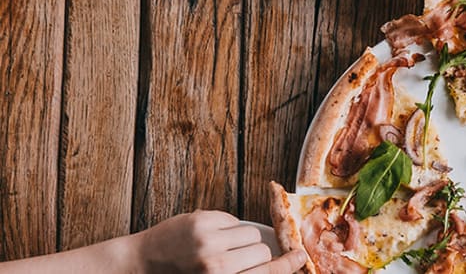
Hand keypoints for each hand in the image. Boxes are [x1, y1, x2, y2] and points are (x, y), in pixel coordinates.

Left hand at [133, 210, 306, 273]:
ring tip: (223, 248)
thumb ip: (242, 273)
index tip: (300, 257)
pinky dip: (227, 228)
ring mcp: (207, 241)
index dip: (289, 264)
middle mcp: (217, 266)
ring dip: (242, 240)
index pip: (267, 273)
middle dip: (255, 255)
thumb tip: (274, 261)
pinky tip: (211, 236)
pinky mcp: (200, 221)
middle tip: (238, 260)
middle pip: (262, 252)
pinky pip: (233, 220)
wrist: (140, 264)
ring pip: (250, 233)